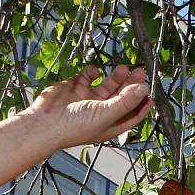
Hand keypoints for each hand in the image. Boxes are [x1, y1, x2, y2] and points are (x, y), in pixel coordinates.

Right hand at [29, 65, 152, 149]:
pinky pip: (87, 78)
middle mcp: (101, 113)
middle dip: (131, 85)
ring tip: (122, 68)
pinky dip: (91, 73)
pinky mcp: (74, 89)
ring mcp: (88, 100)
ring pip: (107, 86)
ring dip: (115, 77)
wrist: (44, 123)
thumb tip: (144, 89)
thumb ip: (126, 101)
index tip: (151, 90)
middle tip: (139, 71)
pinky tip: (92, 72)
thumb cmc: (74, 126)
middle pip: (122, 97)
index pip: (133, 114)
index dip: (143, 104)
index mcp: (111, 124)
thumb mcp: (105, 114)